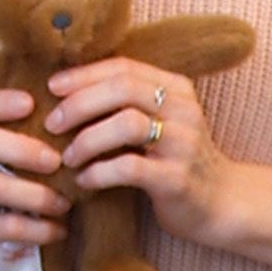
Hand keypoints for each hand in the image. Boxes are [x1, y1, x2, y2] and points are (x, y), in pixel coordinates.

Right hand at [0, 88, 68, 267]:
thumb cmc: (2, 190)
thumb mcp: (7, 160)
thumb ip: (32, 138)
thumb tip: (82, 115)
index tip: (30, 103)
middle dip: (20, 147)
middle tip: (56, 161)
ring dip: (37, 194)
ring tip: (65, 203)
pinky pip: (6, 226)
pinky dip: (39, 228)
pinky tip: (59, 230)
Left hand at [44, 58, 236, 244]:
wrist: (220, 203)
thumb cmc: (173, 161)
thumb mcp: (157, 123)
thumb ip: (124, 104)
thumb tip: (64, 92)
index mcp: (176, 88)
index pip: (124, 67)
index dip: (83, 75)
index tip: (51, 88)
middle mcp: (183, 109)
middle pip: (123, 89)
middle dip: (79, 104)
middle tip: (52, 124)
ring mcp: (184, 143)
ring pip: (127, 124)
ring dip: (87, 139)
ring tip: (67, 157)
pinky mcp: (177, 178)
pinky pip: (129, 167)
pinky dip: (99, 172)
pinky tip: (84, 180)